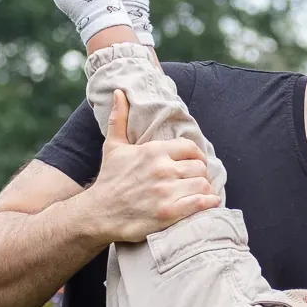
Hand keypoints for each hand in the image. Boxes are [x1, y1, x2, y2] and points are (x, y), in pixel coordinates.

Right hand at [82, 90, 216, 243]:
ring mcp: (166, 192)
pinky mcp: (169, 213)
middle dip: (199, 174)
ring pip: (203, 184)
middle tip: (193, 180)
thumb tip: (118, 93)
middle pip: (200, 167)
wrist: (98, 213)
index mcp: (153, 151)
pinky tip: (207, 203)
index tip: (193, 163)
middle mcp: (162, 169)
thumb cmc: (109, 180)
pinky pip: (201, 203)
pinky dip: (208, 203)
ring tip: (197, 192)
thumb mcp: (113, 146)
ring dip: (203, 189)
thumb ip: (119, 118)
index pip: (190, 148)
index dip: (196, 156)